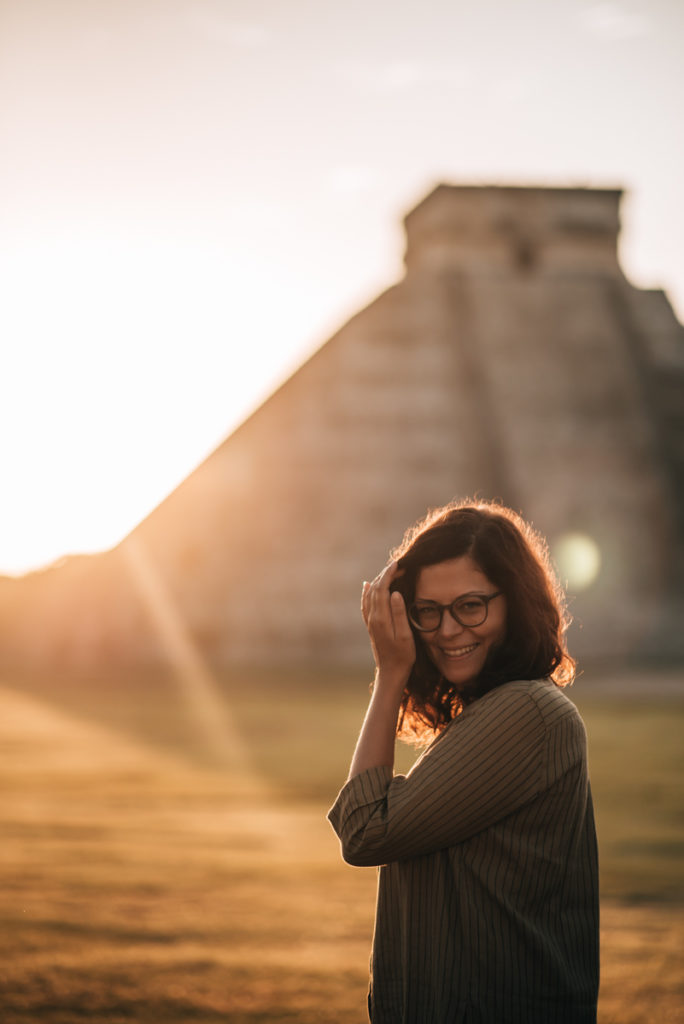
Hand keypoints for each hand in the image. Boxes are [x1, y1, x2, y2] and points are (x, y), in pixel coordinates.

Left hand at [361, 561, 415, 683]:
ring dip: (378, 581)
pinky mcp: (371, 626)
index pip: (382, 589)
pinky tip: (368, 586)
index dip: (389, 574)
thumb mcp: (406, 636)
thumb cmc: (402, 656)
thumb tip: (395, 593)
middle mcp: (372, 618)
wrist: (390, 672)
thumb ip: (399, 614)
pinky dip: (367, 592)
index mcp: (381, 618)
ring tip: (388, 571)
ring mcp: (370, 622)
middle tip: (397, 565)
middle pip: (375, 589)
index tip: (398, 564)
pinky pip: (366, 603)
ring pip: (370, 595)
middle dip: (385, 574)